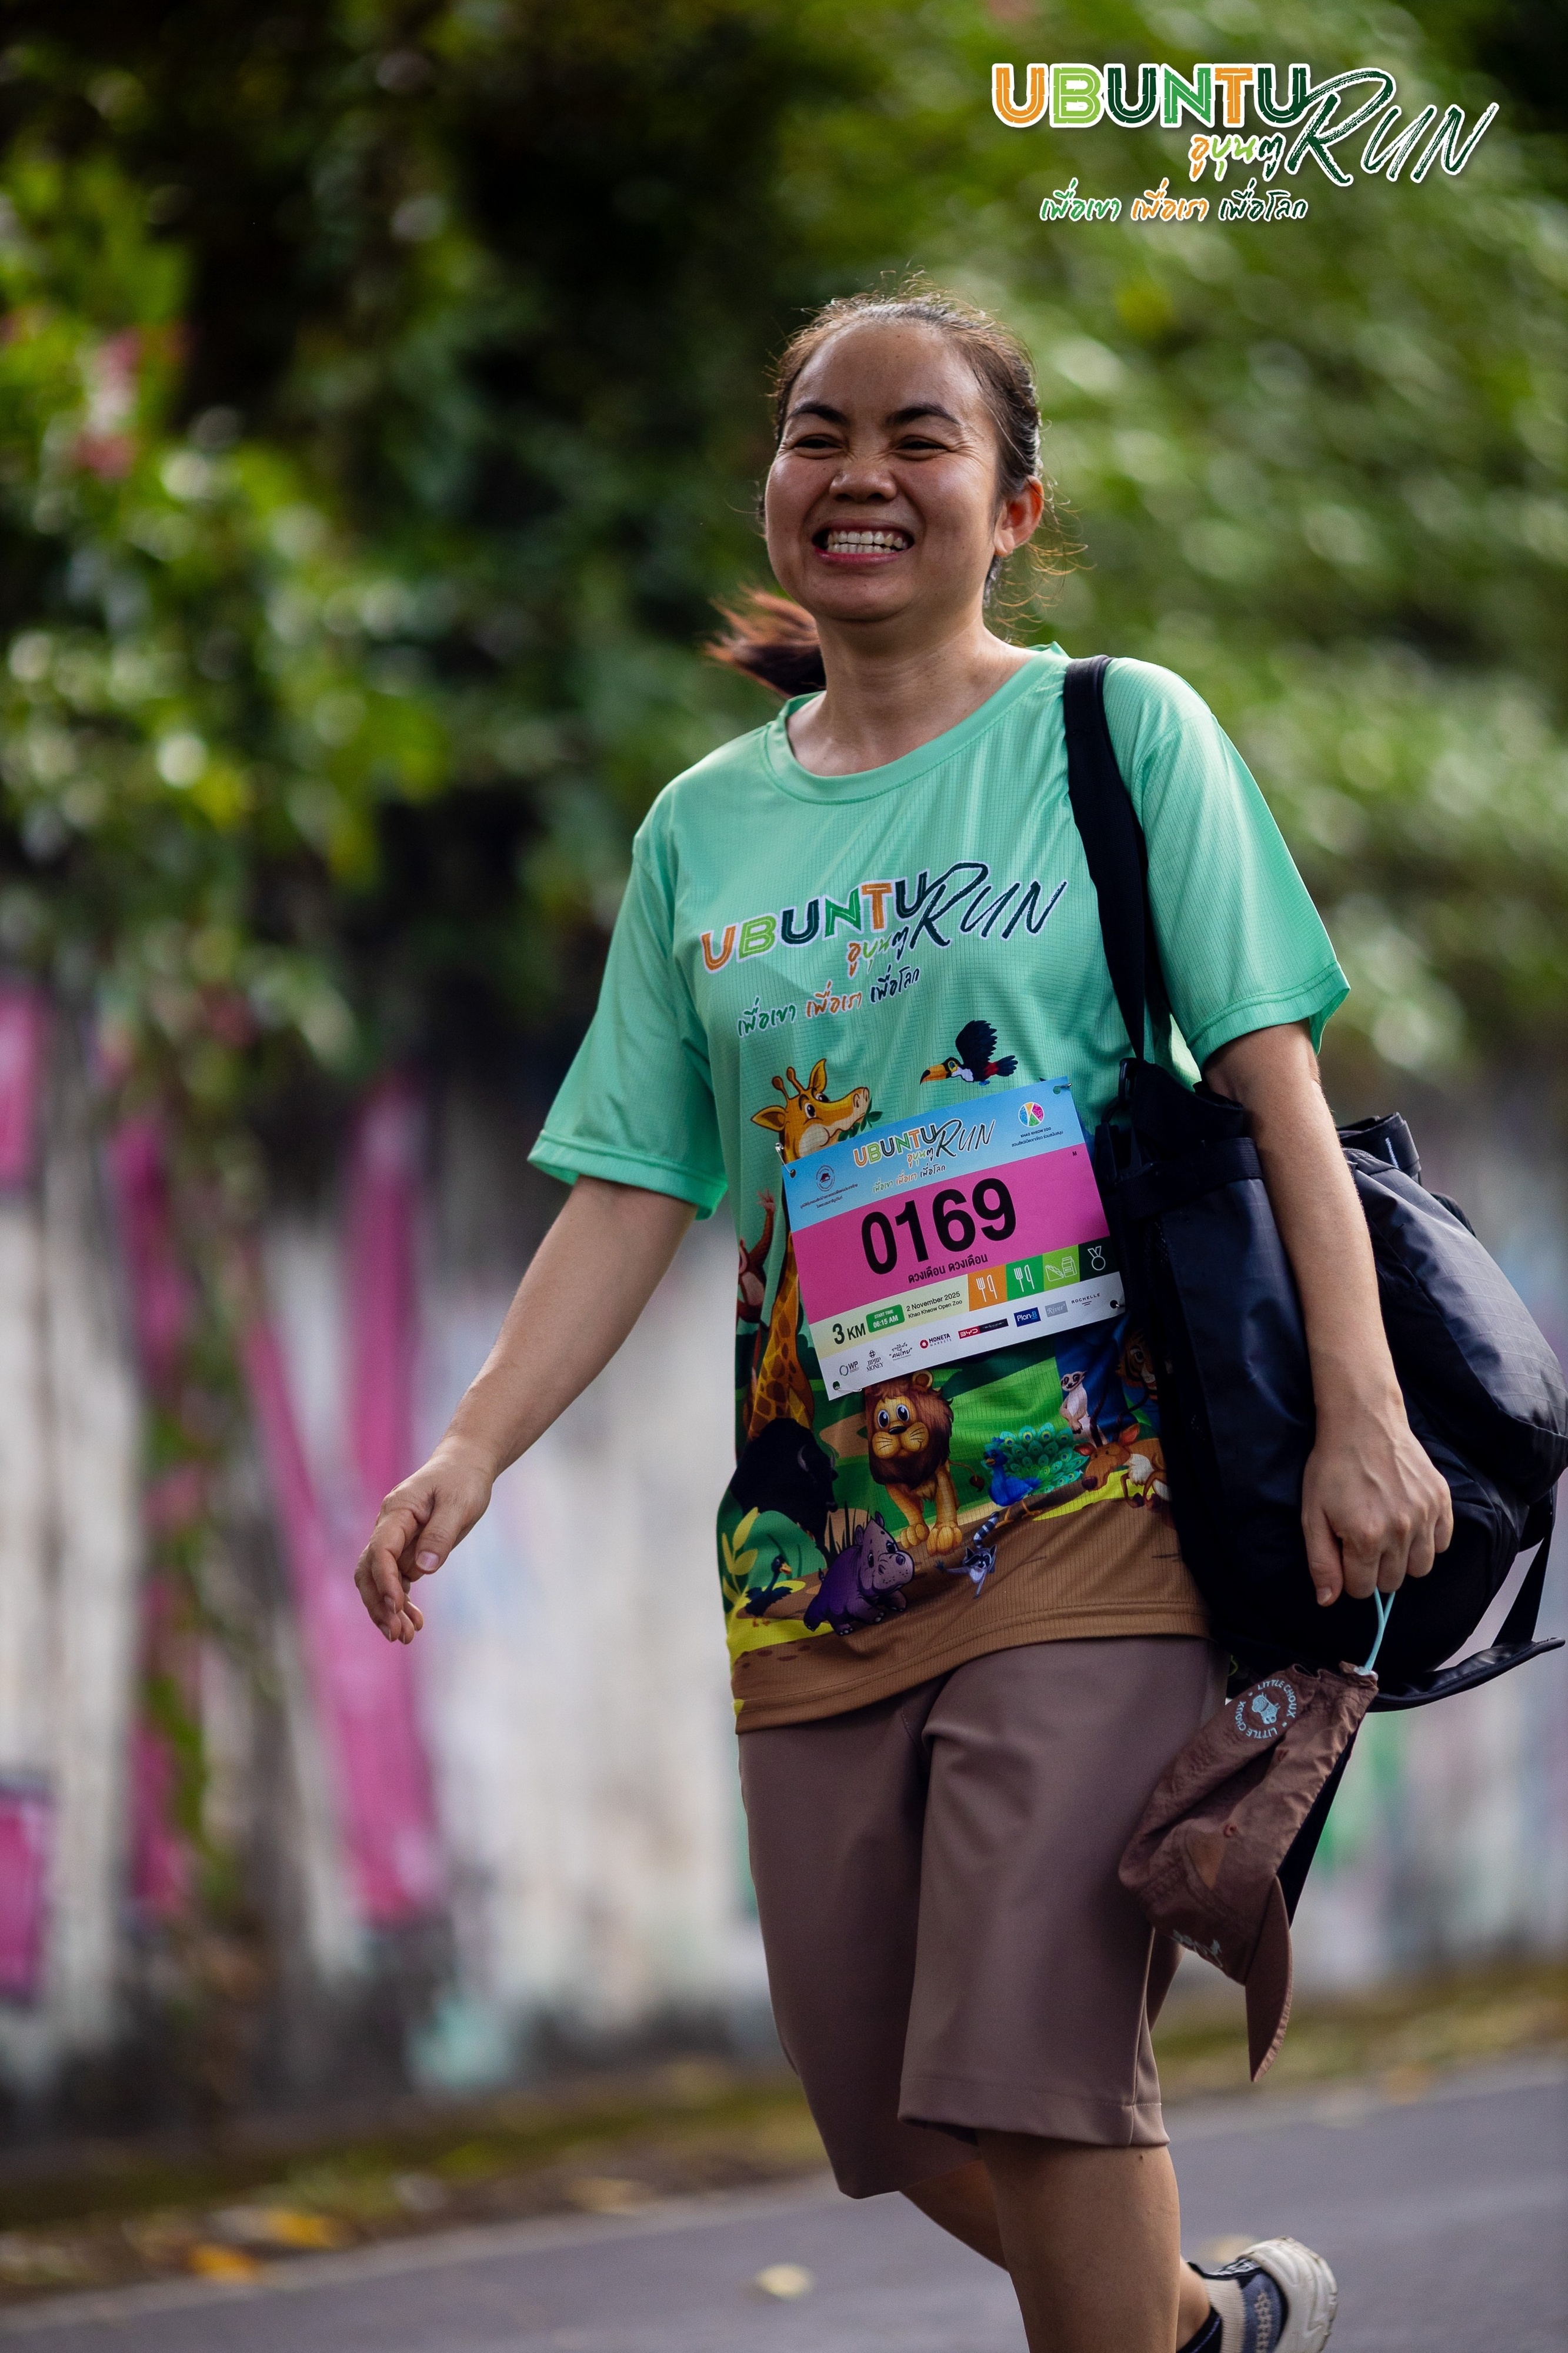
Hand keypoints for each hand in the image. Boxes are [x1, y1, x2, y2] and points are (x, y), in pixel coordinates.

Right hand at [354, 1437, 496, 1642]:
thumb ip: (440, 1534)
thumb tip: (424, 1569)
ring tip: (406, 1637)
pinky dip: (401, 1601)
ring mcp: (395, 1539)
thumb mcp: (459, 1504)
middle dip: (379, 1604)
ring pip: (379, 1580)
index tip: (397, 1608)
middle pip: (369, 1571)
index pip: (381, 1551)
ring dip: (388, 1609)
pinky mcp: (406, 1549)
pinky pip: (396, 1579)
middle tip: (398, 1635)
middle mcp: (389, 1527)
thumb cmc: (463, 1480)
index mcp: (397, 1511)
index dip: (386, 1582)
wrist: (465, 1464)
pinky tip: (415, 1622)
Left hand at [1302, 1396, 1452, 1607]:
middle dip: (1374, 1570)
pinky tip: (1408, 1522)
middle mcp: (1400, 1530)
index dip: (1350, 1576)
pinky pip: (1441, 1544)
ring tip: (1387, 1534)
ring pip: (1420, 1569)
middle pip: (1392, 1582)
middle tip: (1363, 1541)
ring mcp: (1425, 1515)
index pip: (1363, 1589)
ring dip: (1402, 1560)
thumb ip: (1321, 1561)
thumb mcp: (1312, 1514)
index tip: (1345, 1554)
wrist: (1363, 1422)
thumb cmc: (1333, 1468)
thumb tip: (1328, 1601)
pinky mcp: (1441, 1501)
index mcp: (1365, 1537)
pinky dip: (1426, 1541)